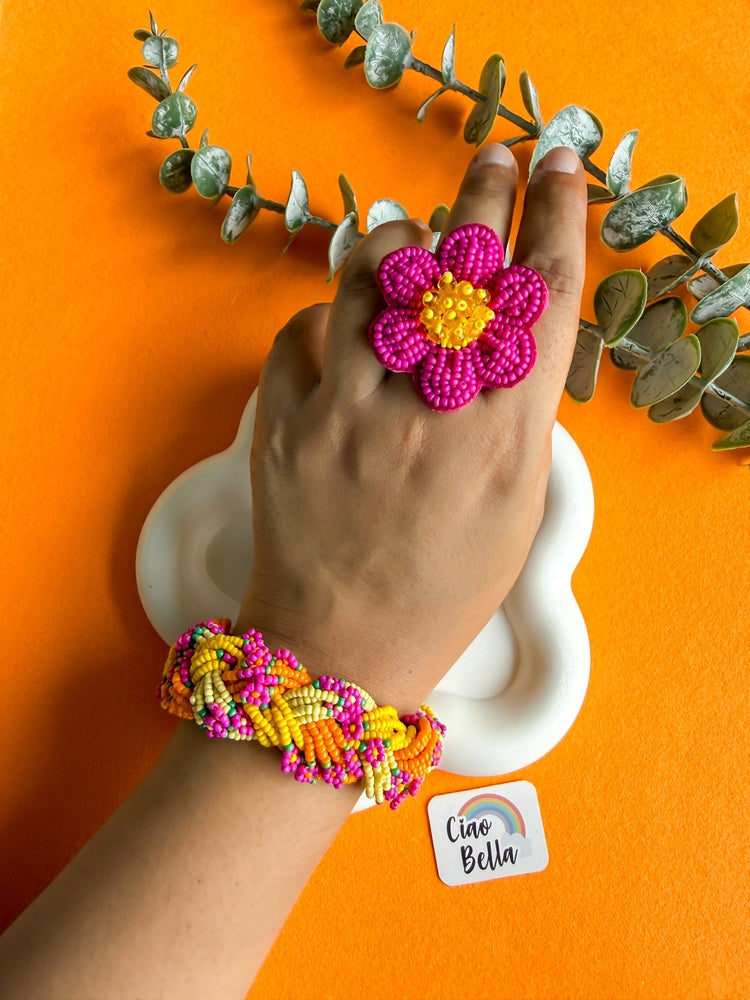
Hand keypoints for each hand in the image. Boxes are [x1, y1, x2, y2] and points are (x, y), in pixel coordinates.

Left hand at [237, 143, 586, 710]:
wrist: (343, 646)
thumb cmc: (442, 588)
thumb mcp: (516, 508)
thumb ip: (520, 415)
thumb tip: (508, 340)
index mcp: (502, 431)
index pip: (542, 291)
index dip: (557, 213)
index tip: (558, 167)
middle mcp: (430, 407)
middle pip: (462, 261)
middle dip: (483, 192)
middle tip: (491, 159)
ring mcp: (350, 410)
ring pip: (369, 276)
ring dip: (393, 248)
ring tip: (406, 247)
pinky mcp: (286, 421)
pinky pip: (301, 334)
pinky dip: (322, 326)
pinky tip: (337, 345)